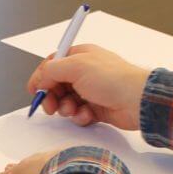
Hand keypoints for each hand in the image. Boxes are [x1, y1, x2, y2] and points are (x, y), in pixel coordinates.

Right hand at [26, 45, 149, 129]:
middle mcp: (85, 72)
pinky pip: (78, 113)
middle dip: (52, 97)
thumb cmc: (113, 79)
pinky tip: (87, 115)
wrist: (138, 101)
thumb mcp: (75, 66)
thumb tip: (40, 78)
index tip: (35, 90)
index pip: (52, 65)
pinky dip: (80, 116)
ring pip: (66, 101)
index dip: (41, 77)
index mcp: (80, 57)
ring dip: (65, 108)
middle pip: (56, 85)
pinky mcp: (97, 107)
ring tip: (73, 109)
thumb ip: (51, 70)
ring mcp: (91, 90)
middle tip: (51, 106)